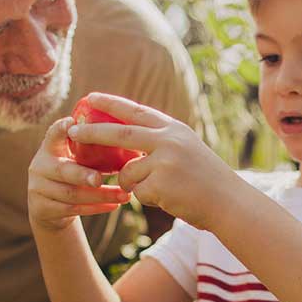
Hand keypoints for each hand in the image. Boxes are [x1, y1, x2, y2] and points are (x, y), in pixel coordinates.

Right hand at [28, 116, 132, 232]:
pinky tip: (114, 206)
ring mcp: (39, 189)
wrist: (47, 207)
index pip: (52, 135)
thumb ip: (89, 150)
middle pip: (62, 171)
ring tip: (125, 195)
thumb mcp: (73, 159)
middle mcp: (40, 167)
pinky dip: (96, 208)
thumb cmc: (71, 174)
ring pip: (72, 194)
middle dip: (82, 175)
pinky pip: (74, 209)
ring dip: (100, 195)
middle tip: (100, 179)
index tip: (71, 122)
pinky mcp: (43, 208)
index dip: (60, 129)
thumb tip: (132, 141)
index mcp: (49, 148)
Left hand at [65, 93, 237, 229]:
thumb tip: (125, 141)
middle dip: (93, 132)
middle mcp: (168, 141)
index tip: (90, 98)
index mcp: (174, 129)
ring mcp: (165, 162)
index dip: (111, 104)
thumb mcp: (186, 149)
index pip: (136, 111)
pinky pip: (137, 193)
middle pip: (120, 133)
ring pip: (128, 173)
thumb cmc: (207, 180)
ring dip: (134, 184)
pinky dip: (147, 198)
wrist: (229, 203)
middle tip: (72, 130)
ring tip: (160, 189)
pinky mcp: (161, 184)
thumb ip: (159, 142)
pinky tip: (169, 199)